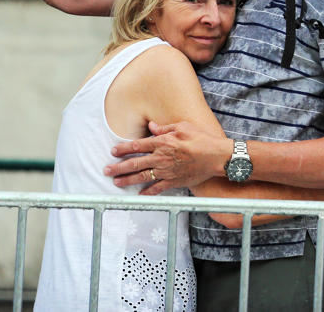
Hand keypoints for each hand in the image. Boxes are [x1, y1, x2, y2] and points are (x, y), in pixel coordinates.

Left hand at [105, 120, 230, 194]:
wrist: (217, 157)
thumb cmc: (202, 139)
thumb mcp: (183, 127)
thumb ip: (165, 128)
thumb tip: (151, 127)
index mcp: (163, 142)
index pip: (137, 145)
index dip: (123, 148)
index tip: (113, 151)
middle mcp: (161, 158)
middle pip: (135, 163)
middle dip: (118, 167)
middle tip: (106, 170)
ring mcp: (167, 171)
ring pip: (142, 177)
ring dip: (127, 180)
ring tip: (116, 182)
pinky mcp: (174, 181)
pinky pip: (157, 189)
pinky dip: (147, 193)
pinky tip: (139, 195)